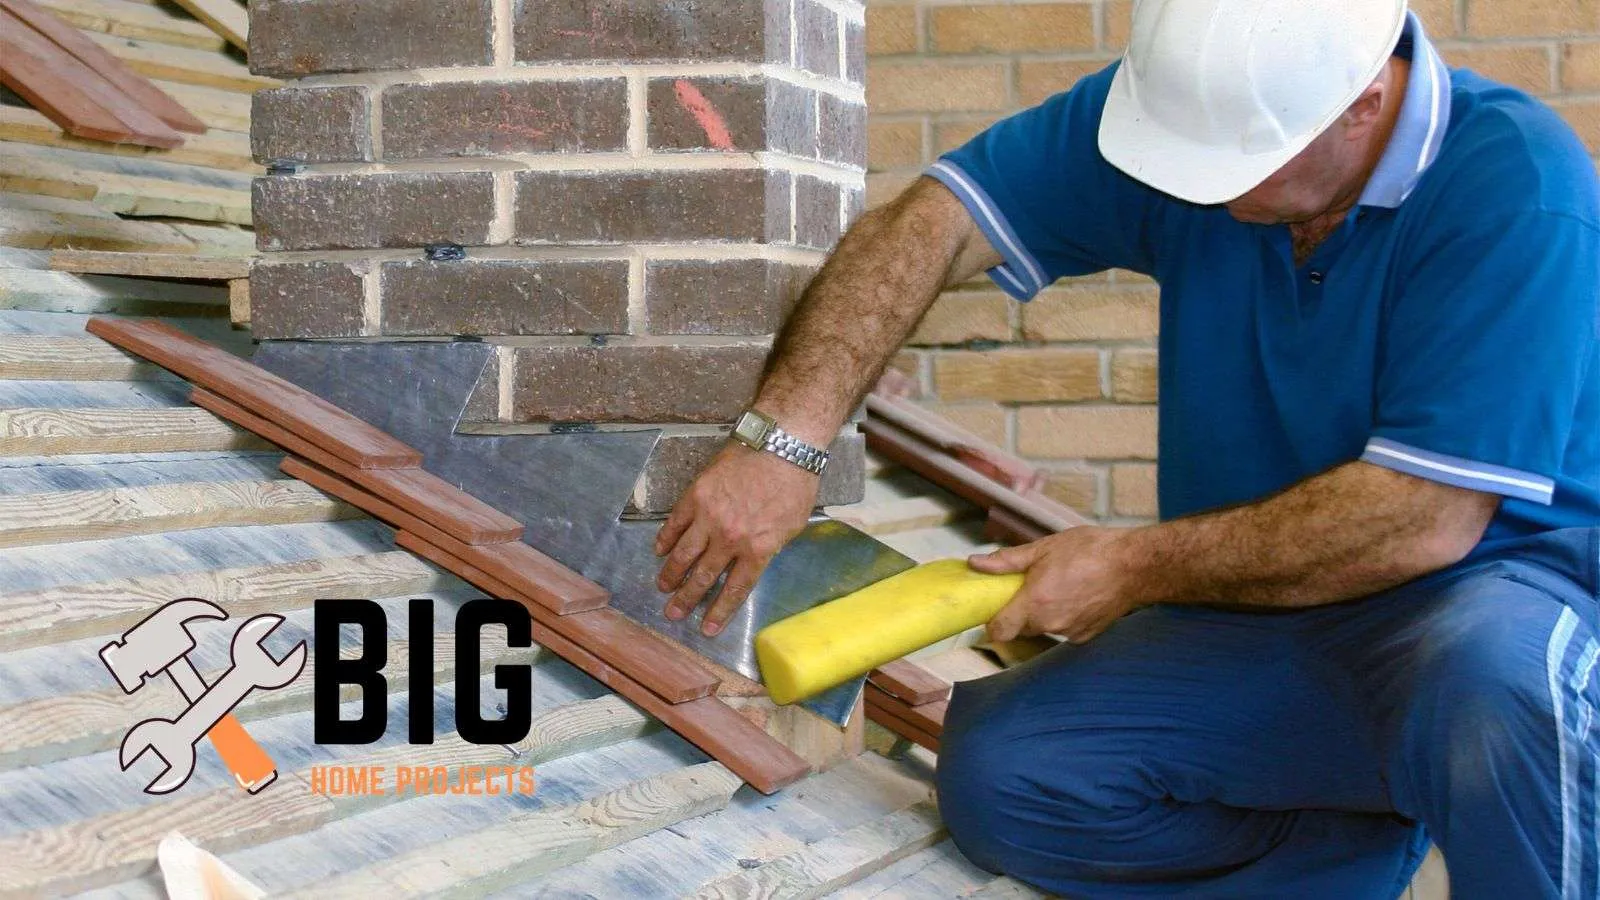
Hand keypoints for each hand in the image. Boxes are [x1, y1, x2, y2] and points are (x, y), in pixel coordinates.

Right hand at [654, 442, 817, 635]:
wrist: (781, 444)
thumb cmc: (795, 482)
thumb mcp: (793, 525)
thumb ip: (770, 547)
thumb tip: (755, 560)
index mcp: (758, 549)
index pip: (734, 589)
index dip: (719, 611)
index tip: (706, 629)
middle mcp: (730, 538)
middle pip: (703, 576)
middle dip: (687, 599)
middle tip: (673, 614)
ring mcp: (710, 516)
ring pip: (684, 554)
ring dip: (671, 574)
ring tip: (662, 587)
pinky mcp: (696, 495)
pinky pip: (675, 523)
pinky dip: (665, 539)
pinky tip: (659, 551)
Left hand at [968, 526, 1144, 643]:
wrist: (1134, 565)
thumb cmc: (1090, 551)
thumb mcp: (1044, 548)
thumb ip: (1007, 561)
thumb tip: (975, 563)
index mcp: (1034, 602)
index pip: (999, 631)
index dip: (992, 623)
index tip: (994, 609)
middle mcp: (1050, 623)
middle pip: (1020, 628)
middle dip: (1019, 612)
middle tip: (1029, 587)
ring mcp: (1069, 633)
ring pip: (1043, 629)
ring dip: (1042, 614)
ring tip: (1057, 587)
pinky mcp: (1085, 636)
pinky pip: (1063, 630)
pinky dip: (1063, 617)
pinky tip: (1075, 596)